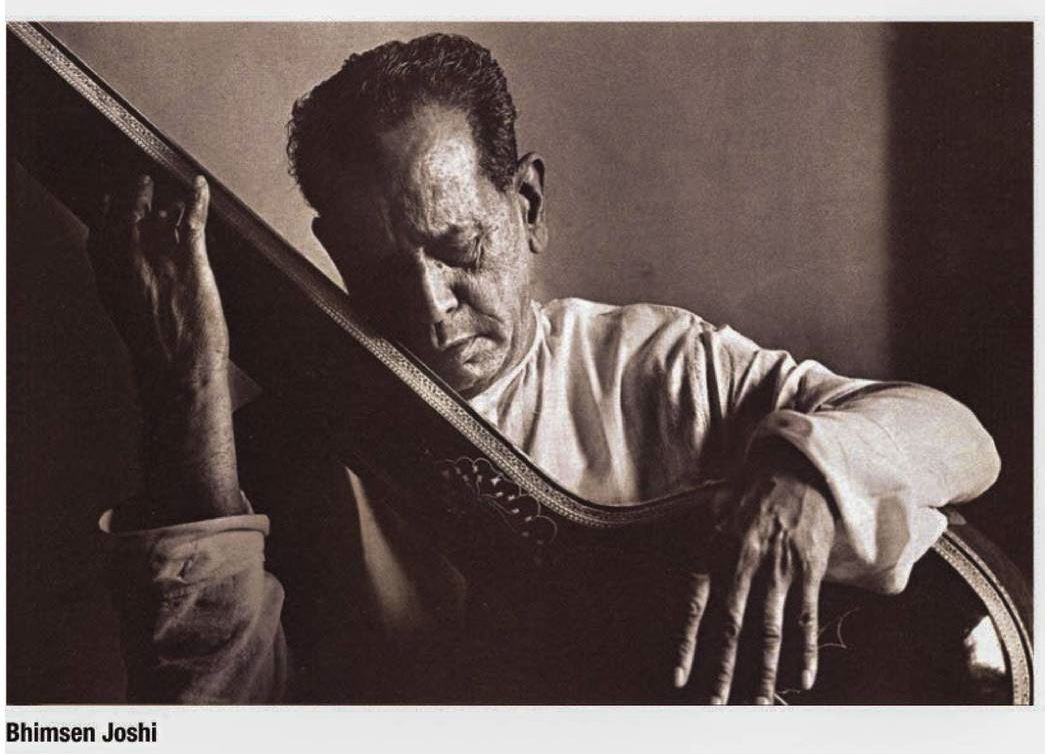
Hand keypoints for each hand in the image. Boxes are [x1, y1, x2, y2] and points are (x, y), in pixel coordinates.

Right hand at [88, 173, 243, 521]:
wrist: (180, 373)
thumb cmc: (162, 365)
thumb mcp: (133, 335)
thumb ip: (132, 315)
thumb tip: (140, 317)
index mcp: (112, 286)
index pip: (98, 241)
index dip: (102, 220)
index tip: (104, 205)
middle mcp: (128, 268)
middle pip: (119, 219)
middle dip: (125, 197)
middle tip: (132, 182)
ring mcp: (157, 260)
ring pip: (151, 213)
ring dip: (155, 196)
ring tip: (157, 181)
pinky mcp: (189, 260)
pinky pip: (190, 218)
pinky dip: (195, 198)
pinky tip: (198, 185)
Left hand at [673, 451, 834, 703]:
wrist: (796, 466)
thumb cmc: (749, 493)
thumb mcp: (712, 512)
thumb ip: (698, 547)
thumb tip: (686, 580)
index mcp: (714, 550)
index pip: (695, 606)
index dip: (686, 644)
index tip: (678, 678)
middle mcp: (743, 563)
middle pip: (730, 627)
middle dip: (722, 670)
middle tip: (716, 705)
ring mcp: (778, 569)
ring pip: (769, 630)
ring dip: (764, 671)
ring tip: (759, 703)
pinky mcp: (808, 570)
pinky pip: (805, 617)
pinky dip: (805, 650)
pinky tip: (803, 678)